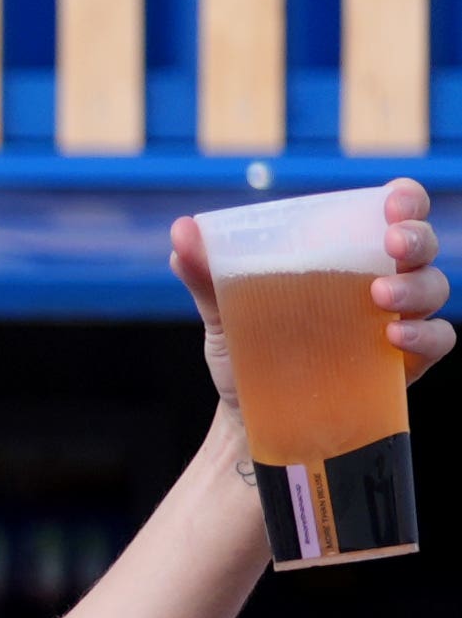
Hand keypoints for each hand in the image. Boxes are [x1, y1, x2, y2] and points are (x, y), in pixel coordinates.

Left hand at [170, 182, 447, 415]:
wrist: (250, 418)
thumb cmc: (247, 351)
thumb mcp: (224, 312)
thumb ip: (207, 274)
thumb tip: (181, 231)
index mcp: (344, 256)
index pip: (391, 213)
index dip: (403, 199)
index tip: (391, 200)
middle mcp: (381, 280)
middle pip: (421, 246)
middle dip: (415, 236)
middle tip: (392, 243)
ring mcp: (398, 319)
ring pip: (433, 288)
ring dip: (415, 286)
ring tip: (379, 297)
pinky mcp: (406, 362)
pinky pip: (438, 340)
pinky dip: (425, 334)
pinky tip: (394, 336)